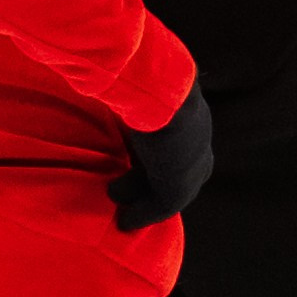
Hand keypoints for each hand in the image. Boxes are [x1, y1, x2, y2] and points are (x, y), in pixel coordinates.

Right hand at [112, 80, 212, 232]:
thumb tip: (99, 79)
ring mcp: (194, 162)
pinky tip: (126, 223)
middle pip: (176, 171)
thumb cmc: (138, 73)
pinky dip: (144, 215)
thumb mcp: (136, 85)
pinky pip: (164, 206)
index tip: (134, 170)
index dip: (156, 161)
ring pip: (171, 191)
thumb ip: (129, 93)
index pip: (177, 145)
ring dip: (146, 204)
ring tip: (123, 217)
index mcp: (189, 112)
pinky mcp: (181, 182)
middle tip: (125, 195)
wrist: (155, 85)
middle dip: (152, 185)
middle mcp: (198, 137)